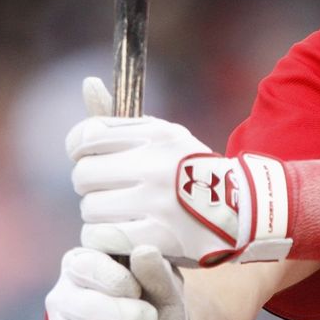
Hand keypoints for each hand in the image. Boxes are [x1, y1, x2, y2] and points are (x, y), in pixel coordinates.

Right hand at [46, 245, 188, 319]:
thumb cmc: (157, 302)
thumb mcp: (166, 284)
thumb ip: (156, 270)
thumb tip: (144, 251)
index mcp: (82, 263)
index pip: (87, 265)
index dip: (118, 280)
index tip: (139, 291)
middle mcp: (62, 296)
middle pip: (86, 307)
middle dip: (127, 316)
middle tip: (152, 319)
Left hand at [68, 77, 292, 265]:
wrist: (242, 210)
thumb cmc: (190, 170)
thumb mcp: (165, 136)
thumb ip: (121, 121)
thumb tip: (87, 81)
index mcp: (159, 135)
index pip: (89, 136)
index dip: (78, 148)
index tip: (88, 157)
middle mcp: (157, 165)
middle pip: (84, 174)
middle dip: (89, 184)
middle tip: (107, 189)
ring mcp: (158, 202)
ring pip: (90, 208)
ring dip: (98, 213)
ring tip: (121, 211)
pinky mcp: (157, 237)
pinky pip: (100, 237)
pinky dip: (102, 237)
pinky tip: (118, 232)